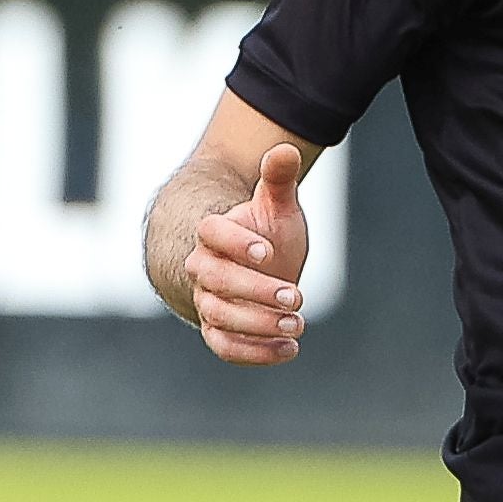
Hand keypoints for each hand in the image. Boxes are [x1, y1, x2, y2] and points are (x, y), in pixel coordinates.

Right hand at [190, 144, 311, 363]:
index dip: (235, 242)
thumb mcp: (276, 206)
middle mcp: (203, 268)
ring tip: (299, 324)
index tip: (267, 251)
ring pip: (219, 315)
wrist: (257, 268)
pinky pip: (224, 346)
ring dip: (258, 324)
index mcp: (214, 232)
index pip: (211, 232)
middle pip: (216, 280)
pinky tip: (290, 350)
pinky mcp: (217, 330)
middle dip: (255, 291)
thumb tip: (285, 149)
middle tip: (297, 297)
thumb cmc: (266, 233)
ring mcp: (207, 300)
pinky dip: (254, 353)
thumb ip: (278, 179)